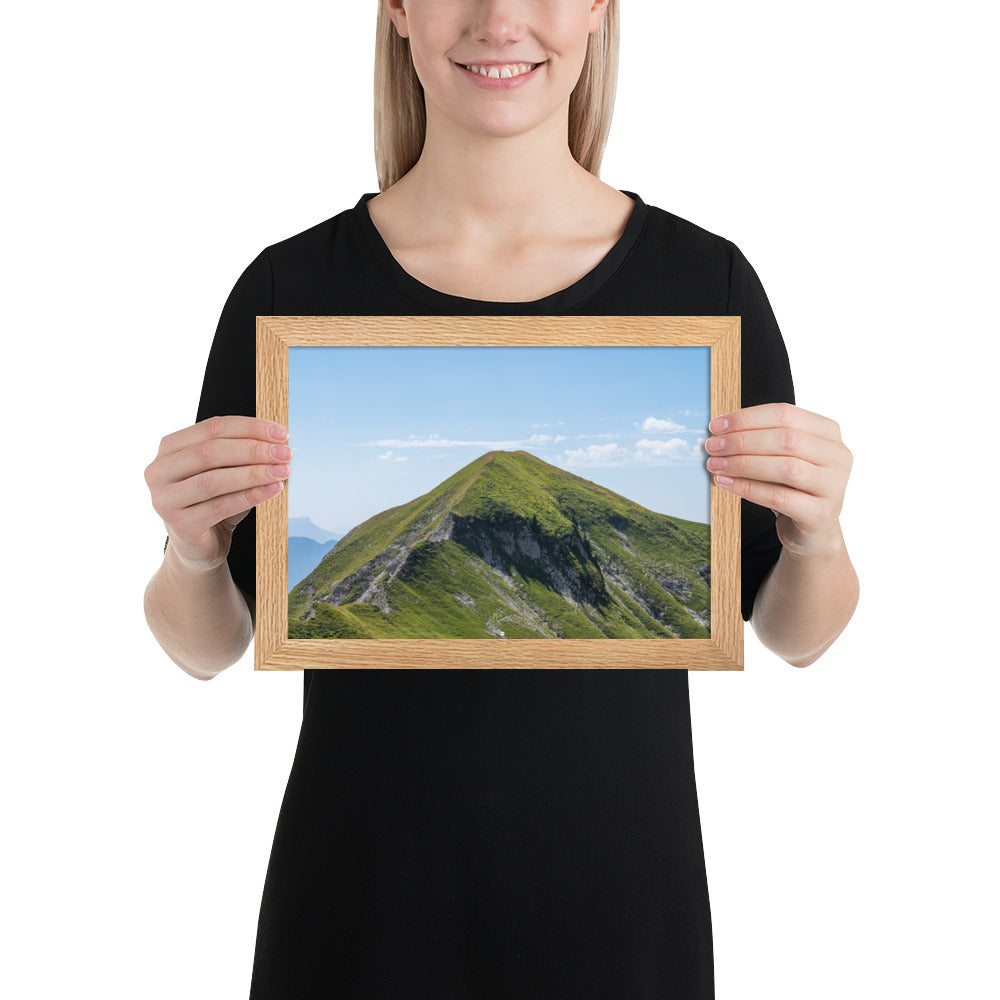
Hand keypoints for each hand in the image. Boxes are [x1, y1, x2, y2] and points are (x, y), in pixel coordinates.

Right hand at [145, 416, 291, 573]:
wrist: (199, 546)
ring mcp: (164, 499)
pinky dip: (250, 496)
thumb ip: (243, 453)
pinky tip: (273, 490)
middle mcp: (159, 471)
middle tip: (285, 453)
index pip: (212, 428)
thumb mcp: (226, 471)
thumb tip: (279, 442)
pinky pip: (220, 507)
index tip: (282, 434)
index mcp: (169, 448)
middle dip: (254, 450)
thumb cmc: (214, 501)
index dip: (250, 428)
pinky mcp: (178, 525)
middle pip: (211, 452)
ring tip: (283, 471)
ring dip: (254, 473)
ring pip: (214, 480)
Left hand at [704, 402, 852, 558]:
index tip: (716, 425)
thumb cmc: (792, 488)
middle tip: (712, 446)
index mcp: (829, 433)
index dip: (747, 418)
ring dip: (743, 464)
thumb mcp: (781, 457)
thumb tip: (718, 431)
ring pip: (785, 467)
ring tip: (715, 465)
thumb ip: (761, 440)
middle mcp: (838, 456)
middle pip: (786, 439)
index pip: (785, 414)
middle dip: (742, 441)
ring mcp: (834, 486)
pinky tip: (726, 483)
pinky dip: (748, 488)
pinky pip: (779, 497)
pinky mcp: (821, 514)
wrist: (812, 530)